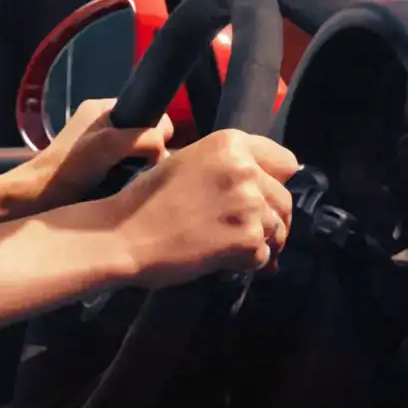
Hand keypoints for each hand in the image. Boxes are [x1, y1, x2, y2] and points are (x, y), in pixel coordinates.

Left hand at [16, 99, 174, 214]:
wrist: (39, 197)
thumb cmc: (69, 167)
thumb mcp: (110, 143)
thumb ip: (144, 139)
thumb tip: (164, 151)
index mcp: (102, 108)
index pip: (148, 111)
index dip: (155, 131)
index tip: (148, 152)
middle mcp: (101, 124)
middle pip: (144, 135)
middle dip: (146, 153)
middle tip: (136, 169)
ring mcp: (99, 147)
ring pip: (137, 154)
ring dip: (137, 168)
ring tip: (125, 180)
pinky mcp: (97, 168)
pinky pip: (127, 170)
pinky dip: (127, 179)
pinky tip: (119, 187)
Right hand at [103, 129, 300, 287]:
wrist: (122, 235)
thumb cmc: (146, 200)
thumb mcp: (186, 161)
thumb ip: (226, 165)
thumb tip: (263, 183)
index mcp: (231, 143)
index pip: (285, 161)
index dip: (274, 182)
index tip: (263, 197)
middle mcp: (246, 169)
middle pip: (284, 199)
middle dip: (270, 218)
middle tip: (245, 232)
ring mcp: (249, 205)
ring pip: (277, 229)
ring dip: (258, 242)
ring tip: (227, 247)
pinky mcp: (247, 239)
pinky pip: (264, 257)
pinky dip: (246, 264)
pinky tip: (220, 259)